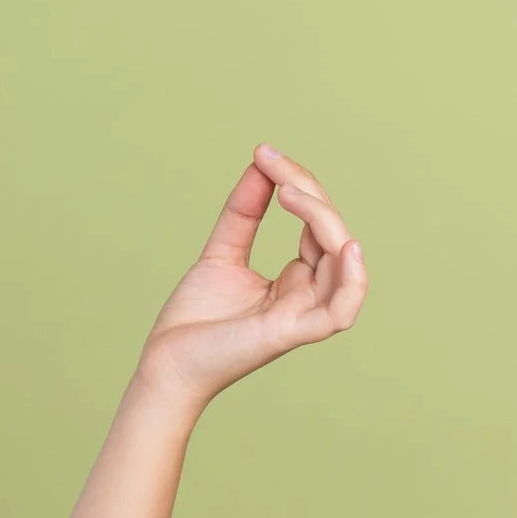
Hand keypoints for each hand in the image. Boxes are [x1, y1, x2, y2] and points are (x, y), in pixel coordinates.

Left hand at [136, 145, 367, 412]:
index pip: (316, 224)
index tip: (264, 154)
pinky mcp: (291, 334)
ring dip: (324, 221)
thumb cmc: (194, 319)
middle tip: (271, 163)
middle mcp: (308, 295)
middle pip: (331, 234)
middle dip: (307, 192)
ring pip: (341, 264)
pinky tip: (345, 246)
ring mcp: (303, 315)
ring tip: (290, 192)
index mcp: (296, 280)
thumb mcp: (221, 252)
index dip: (298, 185)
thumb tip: (261, 163)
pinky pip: (340, 311)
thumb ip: (244, 212)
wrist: (164, 363)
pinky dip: (352, 280)